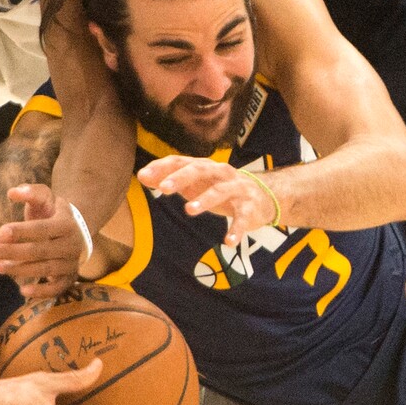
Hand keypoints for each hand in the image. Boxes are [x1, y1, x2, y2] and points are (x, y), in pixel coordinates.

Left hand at [0, 184, 86, 297]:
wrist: (75, 230)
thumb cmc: (52, 212)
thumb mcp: (45, 197)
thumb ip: (30, 192)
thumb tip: (12, 192)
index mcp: (67, 224)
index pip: (42, 229)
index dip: (21, 231)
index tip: (0, 232)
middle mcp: (72, 245)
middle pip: (40, 251)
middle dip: (13, 252)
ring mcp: (71, 263)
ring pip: (45, 269)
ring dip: (20, 270)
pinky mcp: (69, 278)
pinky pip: (56, 289)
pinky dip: (41, 292)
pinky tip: (22, 291)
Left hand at [137, 156, 275, 245]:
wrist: (264, 196)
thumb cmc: (221, 189)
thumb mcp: (195, 184)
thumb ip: (169, 179)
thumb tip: (142, 176)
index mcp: (204, 167)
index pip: (181, 162)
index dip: (162, 168)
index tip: (144, 176)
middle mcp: (220, 173)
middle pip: (199, 170)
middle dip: (181, 178)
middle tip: (163, 188)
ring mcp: (237, 189)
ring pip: (220, 191)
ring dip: (205, 199)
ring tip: (189, 210)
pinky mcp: (250, 207)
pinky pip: (242, 218)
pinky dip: (236, 229)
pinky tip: (228, 242)